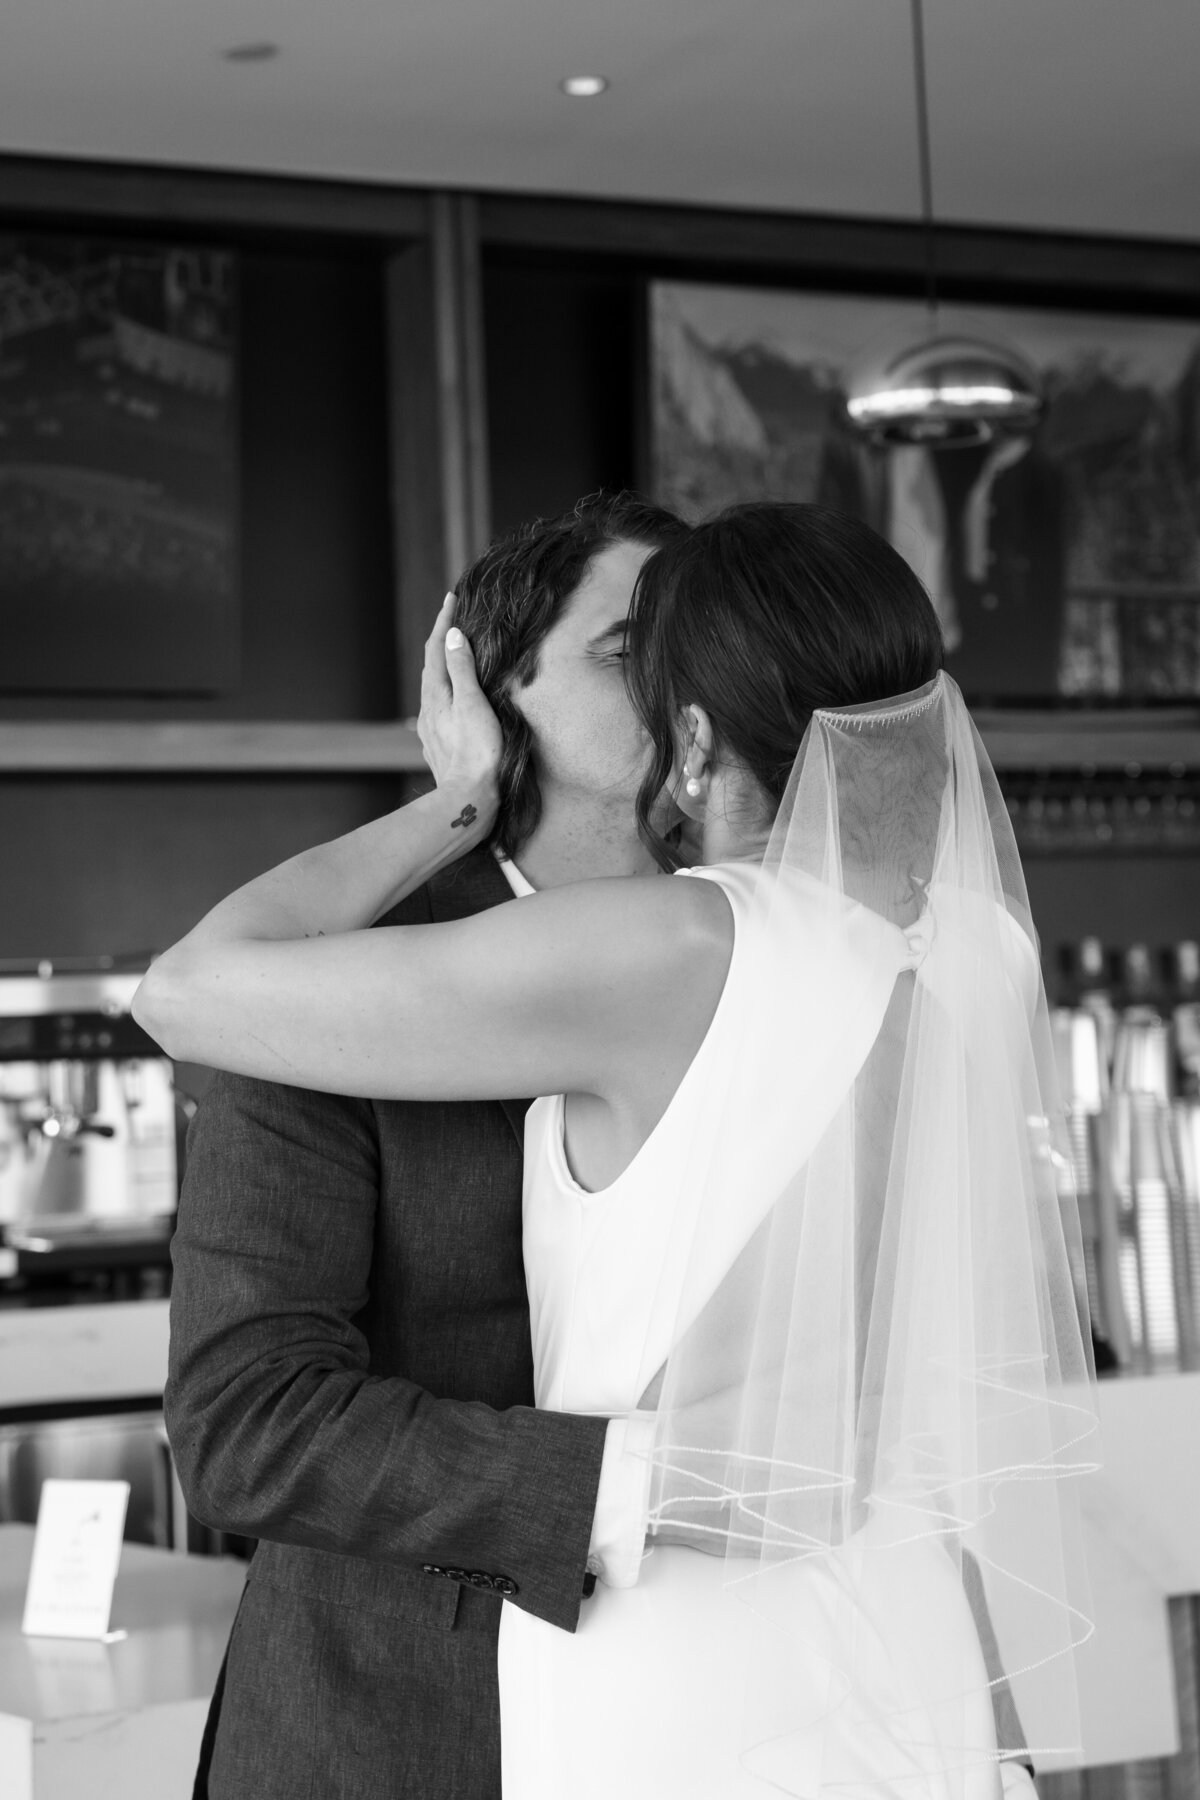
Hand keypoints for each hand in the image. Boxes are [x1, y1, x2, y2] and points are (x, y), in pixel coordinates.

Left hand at [418, 593, 503, 816]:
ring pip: (433, 688)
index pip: (435, 648)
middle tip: (453, 619)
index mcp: (435, 695)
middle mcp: (427, 710)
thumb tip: (453, 635)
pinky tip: (456, 697)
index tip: (452, 598)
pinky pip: (439, 707)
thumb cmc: (477, 752)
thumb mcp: (473, 703)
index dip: (443, 621)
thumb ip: (462, 668)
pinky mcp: (439, 745)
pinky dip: (447, 690)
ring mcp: (431, 729)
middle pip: (431, 666)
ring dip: (442, 666)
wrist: (470, 798)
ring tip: (455, 653)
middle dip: (440, 640)